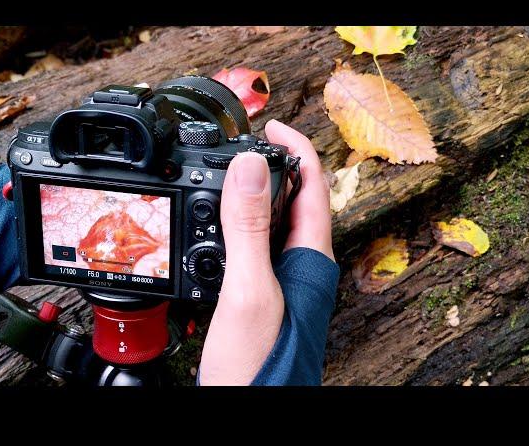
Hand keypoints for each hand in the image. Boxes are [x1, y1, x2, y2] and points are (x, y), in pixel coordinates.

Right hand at [199, 119, 333, 384]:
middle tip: (241, 143)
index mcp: (309, 257)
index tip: (269, 123)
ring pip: (271, 221)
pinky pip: (252, 245)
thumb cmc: (262, 364)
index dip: (295, 147)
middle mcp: (299, 264)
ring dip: (251, 192)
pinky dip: (235, 224)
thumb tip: (250, 165)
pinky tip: (215, 223)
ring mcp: (280, 278)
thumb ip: (250, 228)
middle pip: (293, 198)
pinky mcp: (260, 293)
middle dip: (270, 163)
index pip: (313, 185)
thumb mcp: (249, 288)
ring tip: (224, 173)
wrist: (251, 406)